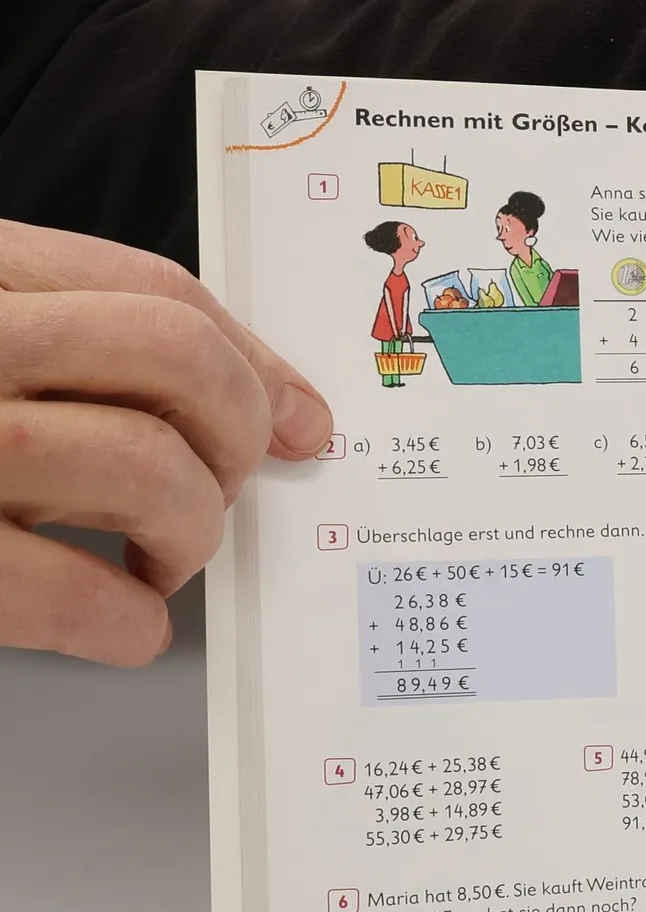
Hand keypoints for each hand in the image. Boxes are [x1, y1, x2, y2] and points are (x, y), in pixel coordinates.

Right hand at [0, 220, 333, 664]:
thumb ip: (77, 351)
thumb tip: (261, 408)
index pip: (152, 289)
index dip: (256, 362)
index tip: (302, 418)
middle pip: (175, 358)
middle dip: (235, 436)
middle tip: (224, 491)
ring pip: (148, 466)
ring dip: (187, 533)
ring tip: (156, 562)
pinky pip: (83, 596)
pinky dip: (127, 622)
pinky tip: (119, 622)